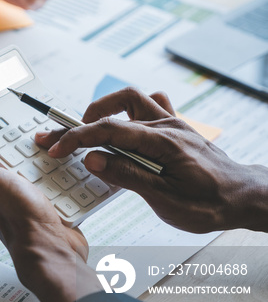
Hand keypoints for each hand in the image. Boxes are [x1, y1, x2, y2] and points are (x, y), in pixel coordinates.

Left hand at [0, 124, 100, 301]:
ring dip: (51, 159)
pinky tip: (72, 166)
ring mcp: (32, 199)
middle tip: (39, 132)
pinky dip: (67, 175)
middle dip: (28, 144)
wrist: (53, 249)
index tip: (2, 114)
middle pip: (17, 156)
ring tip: (59, 147)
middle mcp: (8, 191)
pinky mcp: (55, 205)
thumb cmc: (17, 218)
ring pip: (42, 167)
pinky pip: (62, 182)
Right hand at [36, 88, 267, 232]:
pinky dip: (130, 109)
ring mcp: (172, 124)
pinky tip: (122, 124)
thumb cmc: (212, 203)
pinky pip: (151, 104)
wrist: (245, 197)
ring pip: (131, 99)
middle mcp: (166, 126)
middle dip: (80, 122)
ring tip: (86, 126)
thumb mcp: (166, 199)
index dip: (77, 138)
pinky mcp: (175, 128)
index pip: (109, 130)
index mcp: (163, 142)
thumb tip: (93, 159)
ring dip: (104, 109)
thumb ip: (127, 175)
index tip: (56, 149)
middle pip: (113, 111)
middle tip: (57, 137)